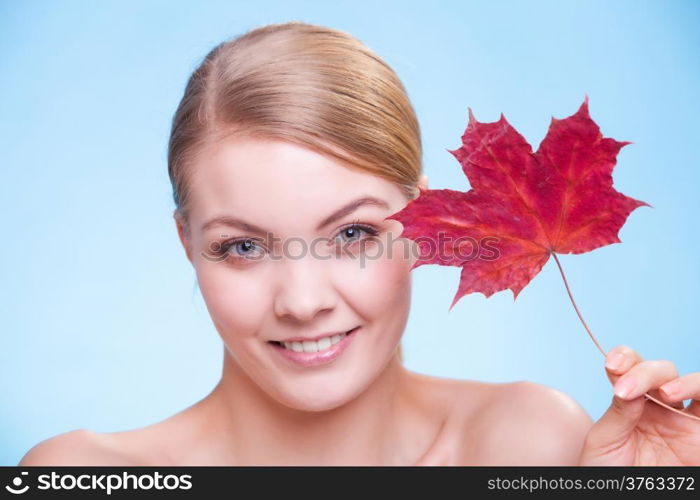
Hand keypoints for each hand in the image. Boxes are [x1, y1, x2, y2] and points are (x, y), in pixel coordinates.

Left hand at [579, 344, 699, 464]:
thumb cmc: (607, 472)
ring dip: (686, 381)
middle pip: (664, 370)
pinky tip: (684, 399)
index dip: (625, 357)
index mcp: (631, 401)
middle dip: (646, 371)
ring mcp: (685, 422)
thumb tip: (631, 384)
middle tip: (627, 390)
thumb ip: (619, 412)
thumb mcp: (605, 441)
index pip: (632, 365)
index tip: (612, 365)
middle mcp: (661, 407)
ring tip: (665, 394)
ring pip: (698, 384)